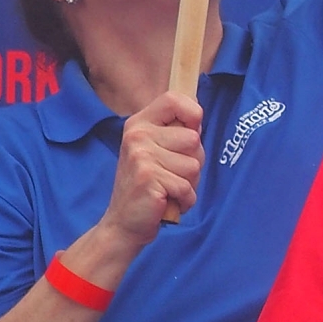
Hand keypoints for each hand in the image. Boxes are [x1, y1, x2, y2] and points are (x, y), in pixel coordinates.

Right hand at [101, 92, 203, 248]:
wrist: (124, 222)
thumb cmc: (150, 185)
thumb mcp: (158, 150)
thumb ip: (177, 132)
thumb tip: (198, 114)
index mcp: (140, 123)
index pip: (174, 99)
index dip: (193, 114)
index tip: (192, 131)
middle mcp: (137, 135)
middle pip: (193, 139)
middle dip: (193, 162)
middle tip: (171, 174)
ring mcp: (141, 156)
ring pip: (194, 165)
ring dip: (189, 183)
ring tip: (168, 188)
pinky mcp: (147, 178)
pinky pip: (187, 187)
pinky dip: (185, 200)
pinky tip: (167, 201)